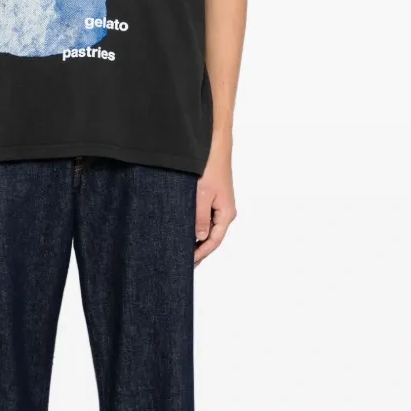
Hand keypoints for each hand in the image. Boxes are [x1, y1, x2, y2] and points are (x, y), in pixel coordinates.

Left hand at [194, 147, 236, 266]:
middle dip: (199, 249)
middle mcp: (226, 212)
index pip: (214, 241)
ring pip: (209, 228)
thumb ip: (200, 218)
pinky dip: (198, 226)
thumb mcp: (202, 195)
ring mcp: (221, 206)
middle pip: (212, 237)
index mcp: (226, 214)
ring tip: (184, 249)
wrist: (214, 148)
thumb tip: (200, 237)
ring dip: (197, 239)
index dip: (201, 254)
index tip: (188, 262)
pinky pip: (207, 218)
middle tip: (184, 261)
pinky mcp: (214, 199)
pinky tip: (187, 230)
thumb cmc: (210, 168)